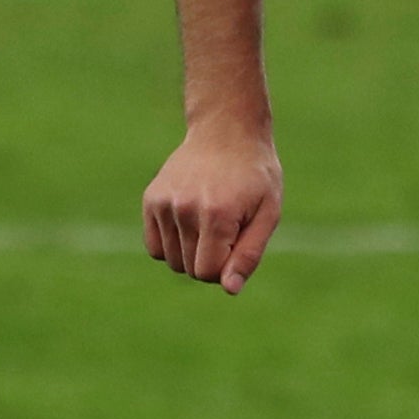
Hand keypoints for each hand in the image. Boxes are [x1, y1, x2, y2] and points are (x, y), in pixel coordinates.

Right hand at [143, 115, 284, 294]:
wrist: (227, 130)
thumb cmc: (255, 175)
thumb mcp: (268, 214)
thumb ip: (249, 254)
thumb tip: (228, 289)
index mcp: (217, 215)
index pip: (209, 273)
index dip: (227, 268)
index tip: (239, 244)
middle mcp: (185, 209)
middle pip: (190, 269)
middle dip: (211, 261)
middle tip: (227, 230)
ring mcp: (164, 203)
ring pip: (171, 261)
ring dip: (191, 253)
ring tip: (208, 223)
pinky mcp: (151, 199)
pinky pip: (155, 247)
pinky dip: (171, 245)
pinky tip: (188, 224)